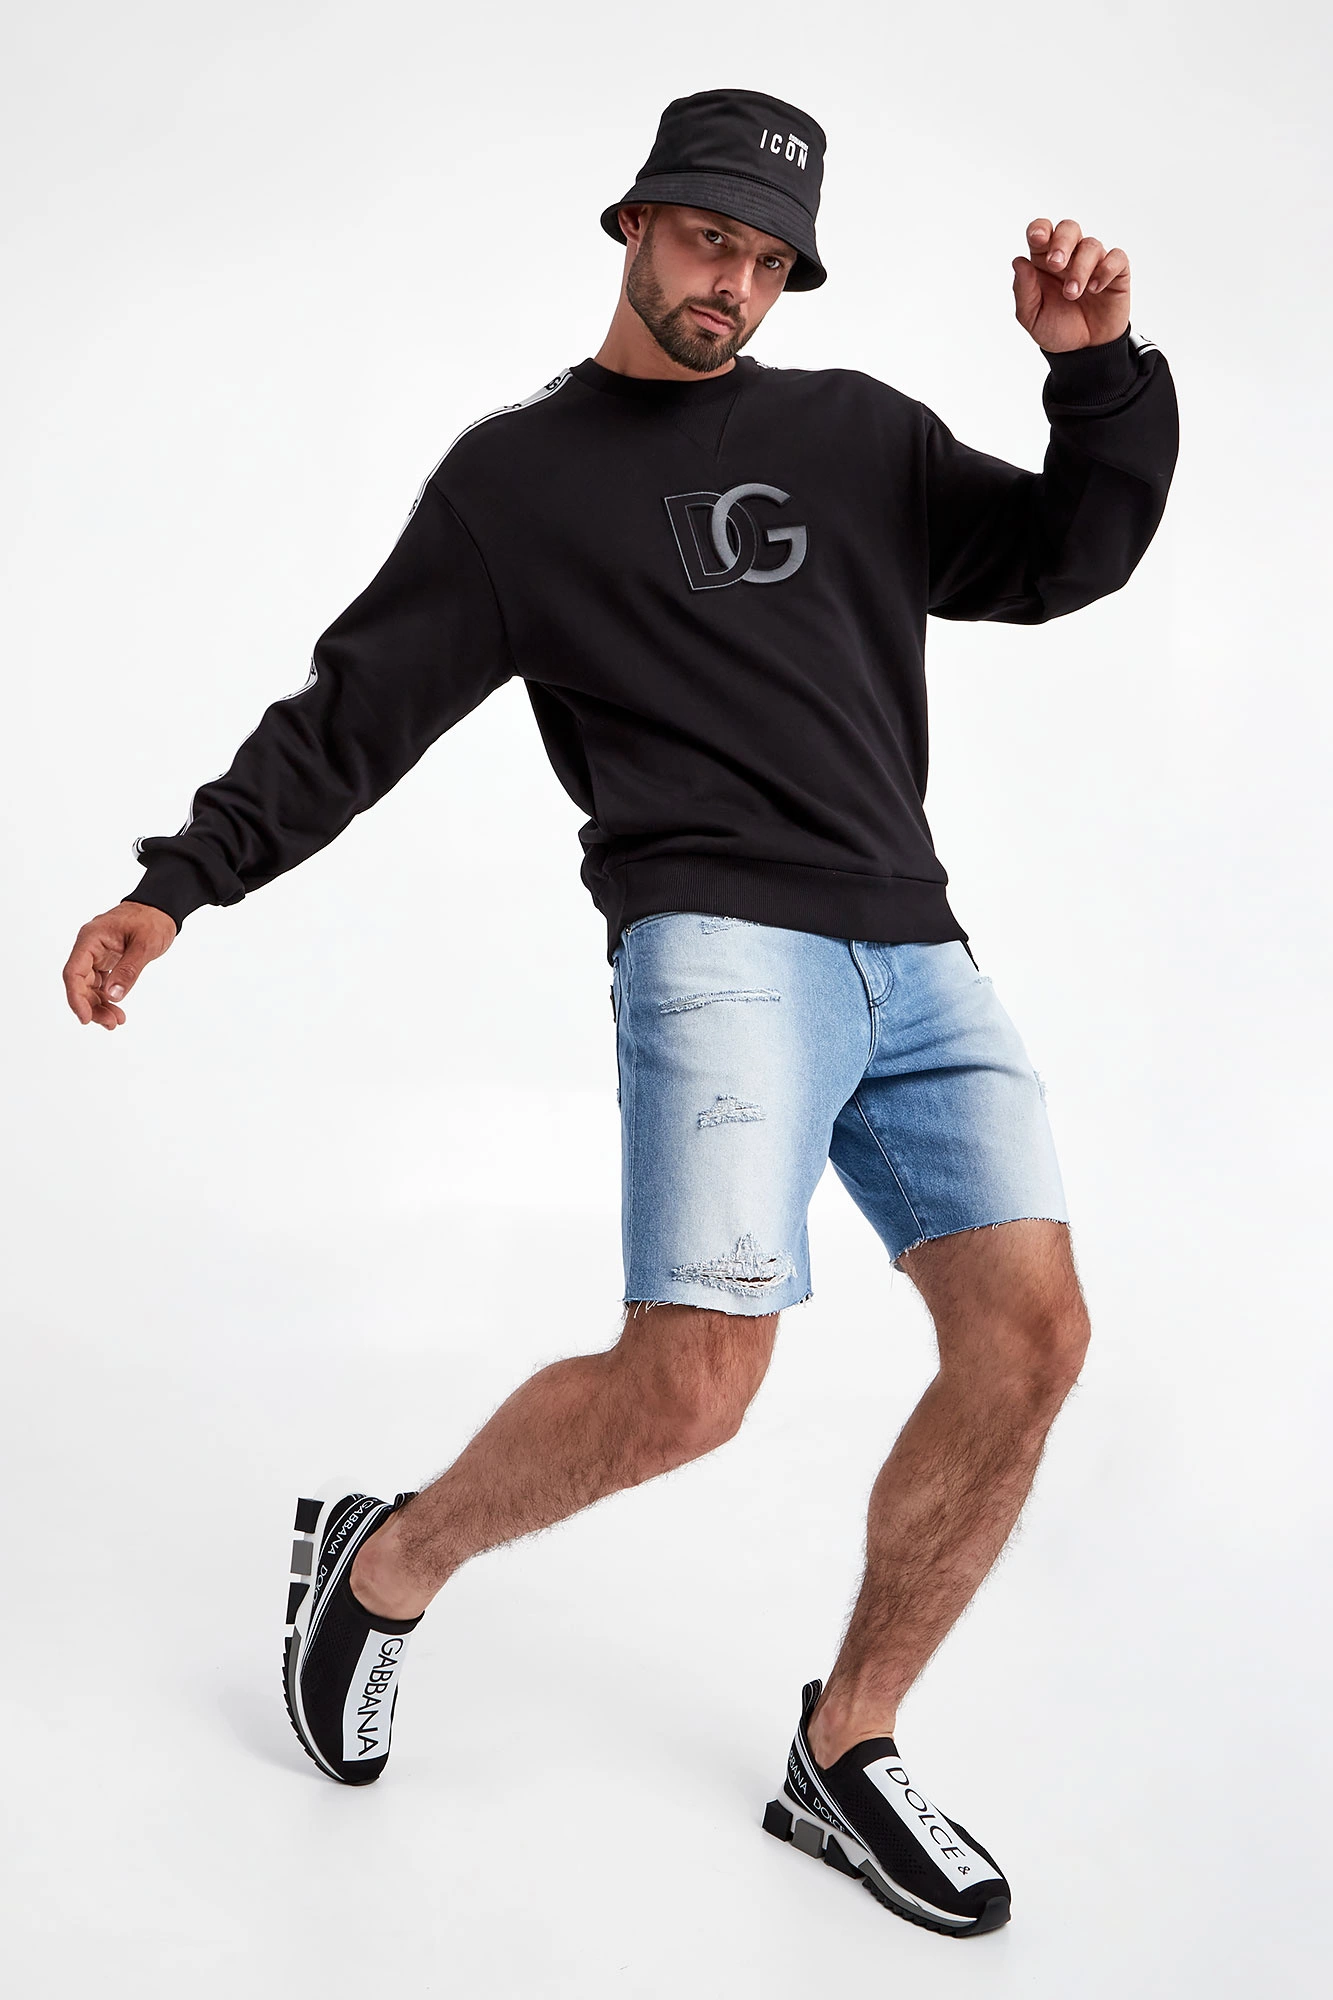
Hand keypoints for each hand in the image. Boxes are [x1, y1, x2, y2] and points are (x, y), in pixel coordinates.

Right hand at [63, 901, 177, 1029]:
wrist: (161, 908)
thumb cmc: (153, 920)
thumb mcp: (145, 945)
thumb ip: (128, 970)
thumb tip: (113, 995)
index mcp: (91, 938)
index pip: (73, 971)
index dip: (76, 997)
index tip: (85, 1018)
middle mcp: (89, 947)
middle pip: (79, 982)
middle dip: (91, 1006)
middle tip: (110, 1023)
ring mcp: (96, 954)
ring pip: (89, 985)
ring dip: (99, 1005)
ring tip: (116, 1021)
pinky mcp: (106, 960)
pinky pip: (100, 982)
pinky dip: (106, 997)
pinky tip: (115, 1009)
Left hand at [1012, 217, 1129, 353]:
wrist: (1082, 352)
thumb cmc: (1056, 329)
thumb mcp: (1032, 316)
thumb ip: (1023, 290)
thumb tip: (1018, 261)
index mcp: (1044, 261)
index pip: (1042, 230)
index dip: (1040, 228)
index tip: (1039, 239)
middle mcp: (1070, 256)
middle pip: (1069, 228)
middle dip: (1062, 242)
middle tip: (1056, 266)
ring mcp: (1094, 262)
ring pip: (1091, 245)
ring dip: (1080, 268)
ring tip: (1072, 294)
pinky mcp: (1116, 273)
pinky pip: (1116, 257)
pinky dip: (1105, 270)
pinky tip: (1095, 289)